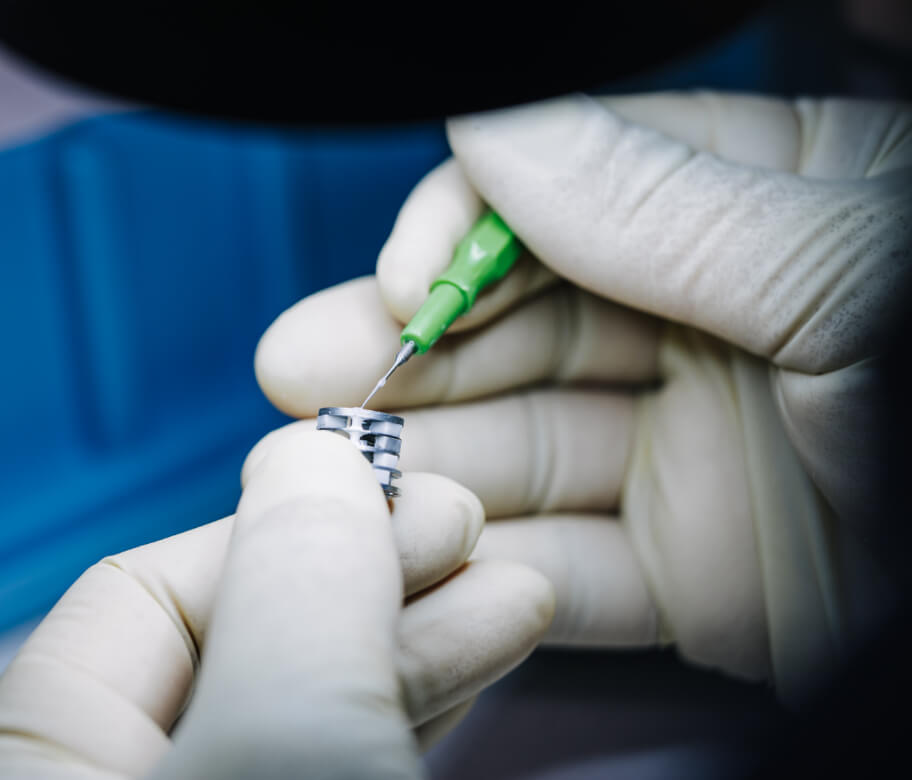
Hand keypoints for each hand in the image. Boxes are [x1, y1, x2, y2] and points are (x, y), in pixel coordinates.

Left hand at [0, 430, 552, 777]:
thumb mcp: (284, 750)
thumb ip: (290, 594)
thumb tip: (306, 457)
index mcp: (46, 767)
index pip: (146, 594)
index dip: (283, 531)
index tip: (403, 496)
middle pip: (249, 642)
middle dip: (376, 576)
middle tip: (475, 530)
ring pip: (316, 699)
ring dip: (422, 634)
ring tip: (516, 586)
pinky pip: (354, 747)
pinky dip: (423, 699)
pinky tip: (487, 650)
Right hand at [251, 92, 910, 704]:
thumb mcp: (841, 276)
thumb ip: (663, 202)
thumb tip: (497, 131)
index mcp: (764, 215)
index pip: (571, 191)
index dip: (466, 233)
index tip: (402, 278)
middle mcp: (714, 325)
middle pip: (523, 325)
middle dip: (409, 350)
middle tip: (305, 371)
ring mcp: (692, 447)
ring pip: (527, 447)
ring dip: (428, 460)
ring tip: (328, 466)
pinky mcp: (688, 565)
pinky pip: (569, 562)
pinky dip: (498, 566)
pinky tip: (431, 556)